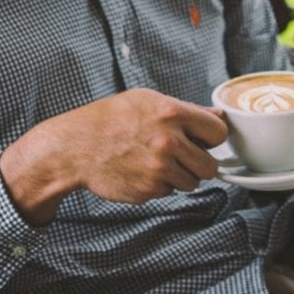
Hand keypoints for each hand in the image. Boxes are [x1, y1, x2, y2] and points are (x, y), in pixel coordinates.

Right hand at [0, 88, 227, 224]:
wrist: (75, 148)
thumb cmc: (109, 120)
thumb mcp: (147, 101)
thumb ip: (187, 110)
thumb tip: (219, 117)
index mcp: (172, 113)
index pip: (219, 132)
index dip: (212, 138)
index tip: (203, 139)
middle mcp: (169, 141)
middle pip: (210, 166)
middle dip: (199, 163)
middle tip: (181, 156)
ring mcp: (159, 169)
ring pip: (192, 182)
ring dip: (179, 176)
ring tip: (155, 161)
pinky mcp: (148, 190)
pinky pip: (169, 192)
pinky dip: (159, 185)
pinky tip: (141, 170)